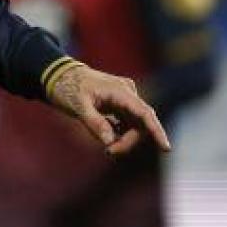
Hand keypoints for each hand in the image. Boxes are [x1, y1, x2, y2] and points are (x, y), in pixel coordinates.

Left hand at [47, 63, 169, 155]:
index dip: (156, 131)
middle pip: (140, 124)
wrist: (60, 75)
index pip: (144, 113)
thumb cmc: (68, 88)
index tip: (166, 148)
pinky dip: (120, 133)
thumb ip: (95, 123)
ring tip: (106, 146)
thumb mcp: (78, 106)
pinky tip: (106, 135)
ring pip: (135, 125)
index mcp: (120, 91)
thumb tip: (110, 142)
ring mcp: (125, 98)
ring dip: (124, 139)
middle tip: (109, 152)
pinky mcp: (121, 104)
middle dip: (129, 141)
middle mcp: (127, 93)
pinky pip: (128, 123)